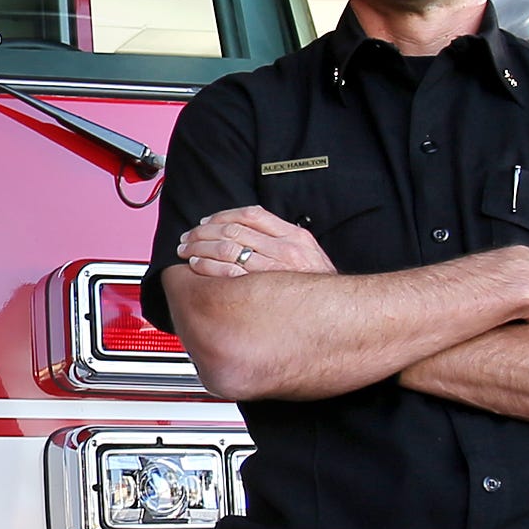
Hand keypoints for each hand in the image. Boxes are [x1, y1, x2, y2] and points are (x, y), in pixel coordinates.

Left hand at [177, 206, 335, 280]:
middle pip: (234, 230)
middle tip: (188, 237)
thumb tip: (250, 230)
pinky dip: (209, 267)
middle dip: (204, 232)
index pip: (251, 215)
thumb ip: (281, 239)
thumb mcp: (308, 253)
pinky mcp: (264, 290)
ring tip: (188, 250)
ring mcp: (274, 270)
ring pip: (227, 249)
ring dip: (201, 248)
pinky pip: (228, 273)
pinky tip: (198, 266)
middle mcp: (284, 249)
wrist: (340, 313)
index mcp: (294, 236)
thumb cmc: (320, 286)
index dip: (222, 216)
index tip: (206, 221)